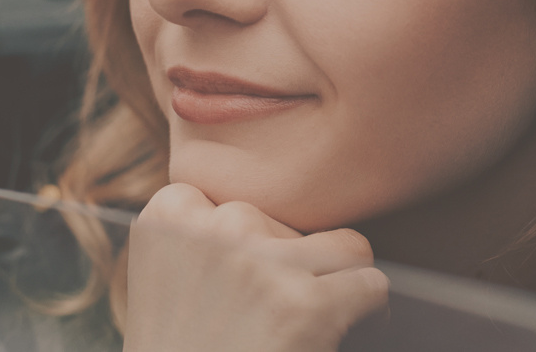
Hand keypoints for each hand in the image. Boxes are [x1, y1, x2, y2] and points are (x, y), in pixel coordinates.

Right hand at [123, 183, 388, 351]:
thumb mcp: (165, 291)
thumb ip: (202, 246)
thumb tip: (271, 220)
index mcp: (164, 219)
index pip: (229, 199)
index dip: (250, 246)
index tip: (249, 285)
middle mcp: (211, 229)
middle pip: (286, 224)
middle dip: (292, 266)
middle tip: (281, 319)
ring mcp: (259, 262)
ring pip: (341, 249)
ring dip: (337, 288)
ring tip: (326, 323)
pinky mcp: (304, 304)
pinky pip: (370, 284)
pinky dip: (371, 314)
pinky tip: (353, 335)